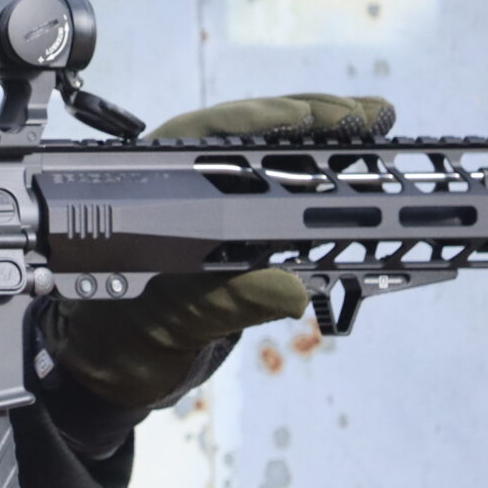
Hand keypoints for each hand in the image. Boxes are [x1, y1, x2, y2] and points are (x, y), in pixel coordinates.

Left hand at [43, 93, 394, 408]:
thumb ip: (220, 304)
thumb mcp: (164, 325)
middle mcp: (177, 188)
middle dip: (308, 122)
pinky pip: (279, 203)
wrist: (111, 372)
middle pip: (245, 139)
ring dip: (322, 148)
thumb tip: (289, 289)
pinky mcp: (234, 236)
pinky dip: (320, 192)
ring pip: (268, 164)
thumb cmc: (116, 340)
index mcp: (143, 193)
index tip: (311, 117)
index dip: (260, 121)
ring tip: (376, 128)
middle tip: (368, 116)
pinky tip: (360, 180)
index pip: (202, 137)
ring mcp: (208, 209)